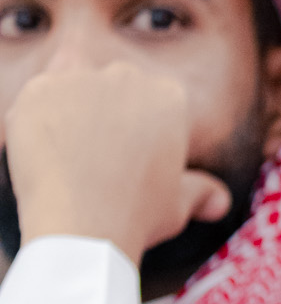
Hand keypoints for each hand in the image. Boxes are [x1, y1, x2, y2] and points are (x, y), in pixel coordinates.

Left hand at [3, 63, 231, 266]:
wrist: (81, 227)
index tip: (126, 162)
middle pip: (110, 87)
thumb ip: (200, 192)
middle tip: (95, 162)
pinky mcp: (39, 88)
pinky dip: (37, 121)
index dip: (136, 132)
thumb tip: (221, 201)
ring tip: (70, 159)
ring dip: (70, 114)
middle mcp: (127, 76)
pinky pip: (37, 97)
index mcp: (170, 96)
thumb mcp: (178, 205)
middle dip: (103, 115)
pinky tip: (47, 153)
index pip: (149, 100)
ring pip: (72, 88)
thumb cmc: (136, 217)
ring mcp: (80, 79)